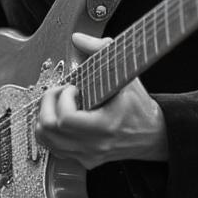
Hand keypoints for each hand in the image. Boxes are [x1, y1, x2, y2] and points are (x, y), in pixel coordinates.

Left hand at [36, 32, 167, 168]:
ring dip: (44, 116)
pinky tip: (60, 116)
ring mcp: (87, 155)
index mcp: (105, 127)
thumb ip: (102, 52)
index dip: (63, 99)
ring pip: (46, 140)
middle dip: (47, 103)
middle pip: (49, 129)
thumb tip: (79, 38)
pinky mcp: (83, 160)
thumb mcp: (126, 76)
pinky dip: (49, 130)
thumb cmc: (139, 106)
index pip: (66, 119)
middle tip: (60, 91)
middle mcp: (94, 145)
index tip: (73, 87)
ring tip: (59, 103)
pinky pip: (52, 147)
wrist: (153, 135)